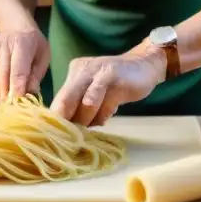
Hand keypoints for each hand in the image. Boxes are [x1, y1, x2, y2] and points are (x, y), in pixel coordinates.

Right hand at [0, 28, 49, 102]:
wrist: (17, 28)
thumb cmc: (35, 46)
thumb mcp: (43, 57)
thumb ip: (37, 74)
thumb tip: (31, 93)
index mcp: (22, 43)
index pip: (18, 70)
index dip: (17, 88)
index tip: (18, 104)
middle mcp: (4, 43)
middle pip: (3, 75)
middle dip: (8, 96)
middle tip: (13, 112)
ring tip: (7, 107)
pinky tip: (0, 96)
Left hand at [50, 49, 165, 125]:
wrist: (143, 65)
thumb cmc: (114, 83)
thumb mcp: (92, 89)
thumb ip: (79, 103)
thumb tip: (65, 129)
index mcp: (76, 71)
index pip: (59, 97)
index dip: (57, 119)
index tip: (57, 136)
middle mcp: (85, 70)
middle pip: (66, 99)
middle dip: (66, 121)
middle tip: (69, 137)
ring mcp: (101, 74)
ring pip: (86, 104)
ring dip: (87, 120)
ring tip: (91, 126)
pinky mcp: (117, 81)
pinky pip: (106, 105)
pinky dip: (104, 116)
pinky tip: (107, 117)